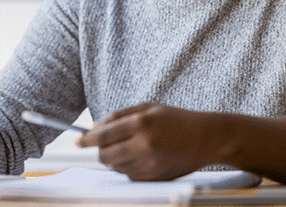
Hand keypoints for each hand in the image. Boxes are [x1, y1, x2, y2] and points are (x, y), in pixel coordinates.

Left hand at [77, 103, 225, 180]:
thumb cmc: (178, 120)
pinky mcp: (154, 177)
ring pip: (116, 166)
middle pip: (105, 155)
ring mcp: (149, 164)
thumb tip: (95, 127)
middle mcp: (144, 145)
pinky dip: (129, 167)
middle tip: (101, 144)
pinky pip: (130, 175)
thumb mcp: (149, 108)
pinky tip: (141, 156)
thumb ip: (119, 116)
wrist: (207, 139)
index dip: (86, 139)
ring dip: (115, 158)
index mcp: (141, 124)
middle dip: (99, 150)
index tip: (78, 141)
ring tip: (130, 146)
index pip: (103, 135)